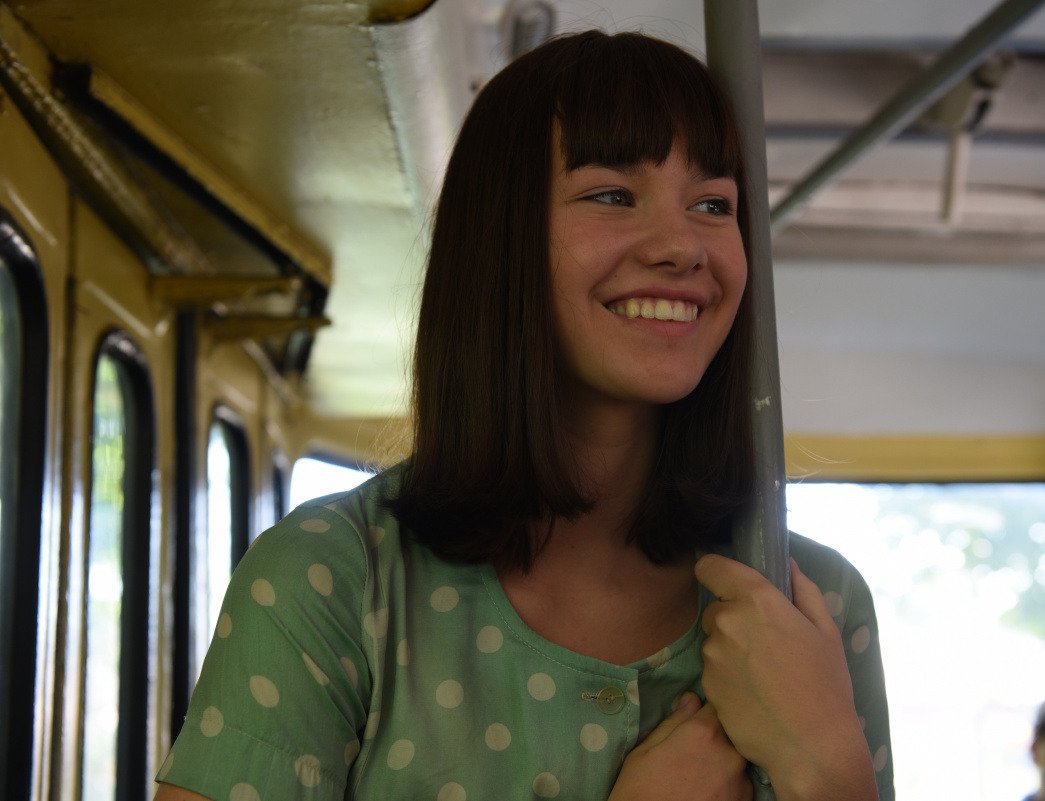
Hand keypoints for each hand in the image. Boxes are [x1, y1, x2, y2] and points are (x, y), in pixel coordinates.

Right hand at [608, 692, 751, 800]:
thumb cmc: (640, 792)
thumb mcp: (645, 752)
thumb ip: (673, 722)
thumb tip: (691, 699)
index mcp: (703, 732)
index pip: (717, 705)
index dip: (706, 710)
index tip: (697, 719)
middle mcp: (729, 753)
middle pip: (730, 732)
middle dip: (717, 736)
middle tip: (695, 751)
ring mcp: (741, 780)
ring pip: (737, 757)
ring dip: (723, 760)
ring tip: (699, 775)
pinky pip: (740, 781)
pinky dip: (728, 782)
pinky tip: (707, 790)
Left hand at [695, 555, 875, 800]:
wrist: (810, 746)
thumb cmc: (826, 685)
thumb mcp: (826, 631)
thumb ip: (803, 590)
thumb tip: (787, 563)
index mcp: (757, 599)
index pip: (711, 567)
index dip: (714, 570)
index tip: (724, 579)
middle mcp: (727, 621)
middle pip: (715, 608)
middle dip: (733, 619)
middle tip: (763, 643)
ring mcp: (713, 654)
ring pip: (713, 641)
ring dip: (729, 649)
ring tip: (762, 673)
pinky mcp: (706, 684)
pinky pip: (712, 670)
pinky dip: (726, 676)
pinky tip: (752, 693)